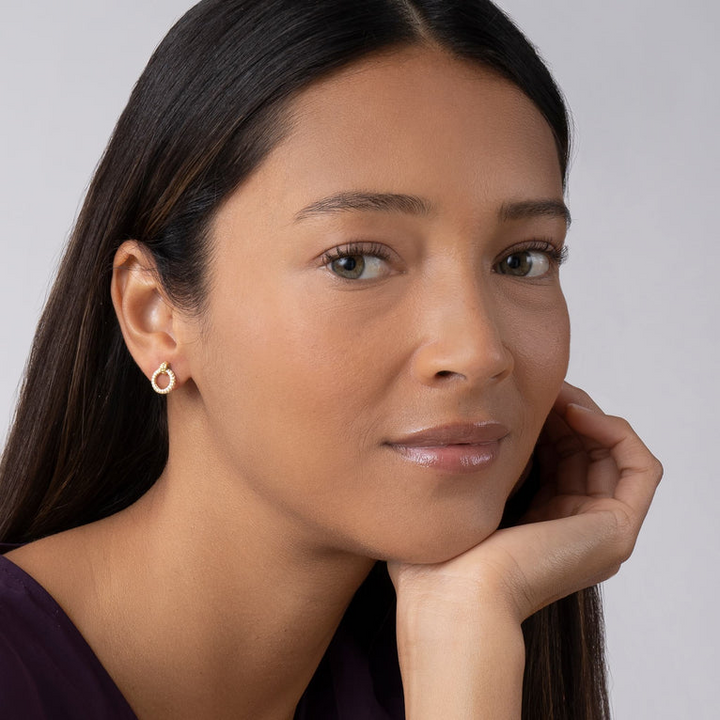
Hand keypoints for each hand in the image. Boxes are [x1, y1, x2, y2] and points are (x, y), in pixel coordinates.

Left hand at [387, 380, 663, 622]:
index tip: (518, 393)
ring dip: (587, 413)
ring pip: (610, 454)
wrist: (451, 598)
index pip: (555, 456)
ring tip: (556, 393)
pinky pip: (640, 469)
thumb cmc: (438, 560)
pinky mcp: (616, 532)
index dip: (543, 419)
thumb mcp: (455, 497)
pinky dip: (615, 432)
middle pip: (584, 451)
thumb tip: (465, 422)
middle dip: (564, 410)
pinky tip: (577, 413)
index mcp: (539, 523)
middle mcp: (573, 529)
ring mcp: (598, 533)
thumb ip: (470, 466)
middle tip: (540, 386)